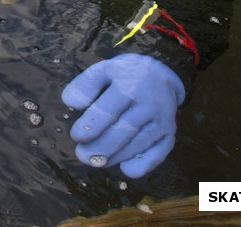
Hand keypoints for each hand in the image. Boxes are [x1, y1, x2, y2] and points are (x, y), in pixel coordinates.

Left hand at [61, 53, 184, 177]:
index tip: (76, 135)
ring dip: (115, 157)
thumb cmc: (124, 75)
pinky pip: (159, 153)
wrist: (160, 74)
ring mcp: (162, 120)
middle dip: (100, 147)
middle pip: (123, 131)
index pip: (108, 110)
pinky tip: (127, 169)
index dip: (90, 126)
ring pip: (137, 145)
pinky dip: (144, 164)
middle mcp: (148, 104)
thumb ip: (85, 85)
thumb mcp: (103, 70)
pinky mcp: (170, 133)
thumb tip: (70, 102)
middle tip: (82, 155)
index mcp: (129, 85)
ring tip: (96, 161)